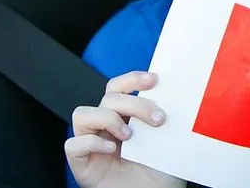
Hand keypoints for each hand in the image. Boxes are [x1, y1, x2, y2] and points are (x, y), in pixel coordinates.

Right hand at [64, 71, 183, 187]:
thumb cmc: (163, 171)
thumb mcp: (169, 139)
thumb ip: (165, 118)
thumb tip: (176, 94)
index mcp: (125, 117)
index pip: (118, 87)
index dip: (132, 78)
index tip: (154, 80)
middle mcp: (106, 127)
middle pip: (108, 97)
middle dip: (135, 103)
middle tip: (158, 120)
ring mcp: (92, 144)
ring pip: (83, 114)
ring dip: (109, 119)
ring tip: (130, 136)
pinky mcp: (82, 164)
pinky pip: (73, 144)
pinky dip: (92, 143)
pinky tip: (112, 150)